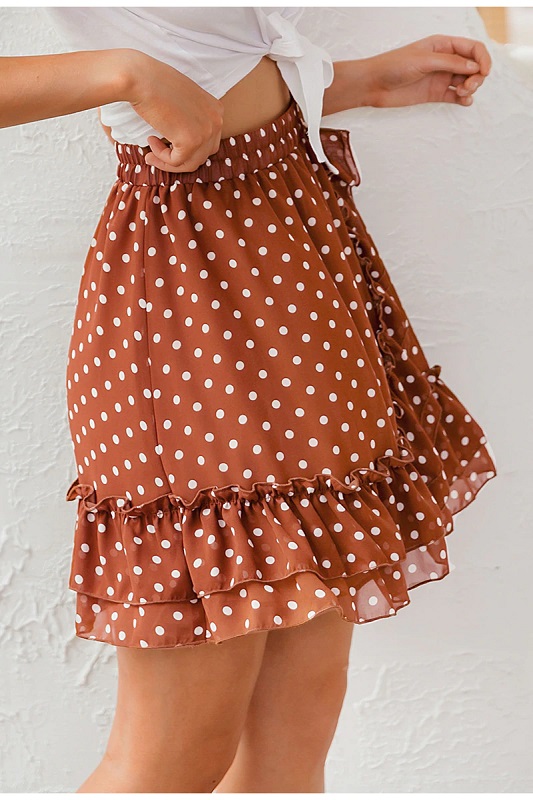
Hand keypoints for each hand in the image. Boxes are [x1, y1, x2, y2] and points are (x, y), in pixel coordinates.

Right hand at [123, 49, 224, 171]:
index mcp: (216, 110)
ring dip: (168, 162)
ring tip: (151, 153)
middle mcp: (216, 121)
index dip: (188, 149)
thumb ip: (189, 119)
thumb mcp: (182, 102)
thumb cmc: (155, 85)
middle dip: (179, 159)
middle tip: (157, 154)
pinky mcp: (191, 141)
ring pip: (190, 163)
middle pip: (202, 155)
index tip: (168, 145)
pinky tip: (151, 141)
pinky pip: (176, 161)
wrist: (141, 78)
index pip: (208, 142)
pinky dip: (161, 158)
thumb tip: (183, 143)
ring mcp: (206, 132)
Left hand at [364, 34, 491, 107]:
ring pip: (466, 81)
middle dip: (477, 76)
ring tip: (462, 93)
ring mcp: (440, 77)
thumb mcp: (424, 61)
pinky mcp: (435, 93)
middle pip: (472, 66)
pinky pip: (455, 96)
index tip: (484, 72)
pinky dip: (464, 100)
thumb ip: (449, 63)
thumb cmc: (394, 66)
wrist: (374, 84)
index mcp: (443, 45)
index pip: (472, 48)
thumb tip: (473, 67)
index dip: (482, 59)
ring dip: (470, 88)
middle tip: (468, 87)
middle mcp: (444, 60)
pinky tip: (464, 102)